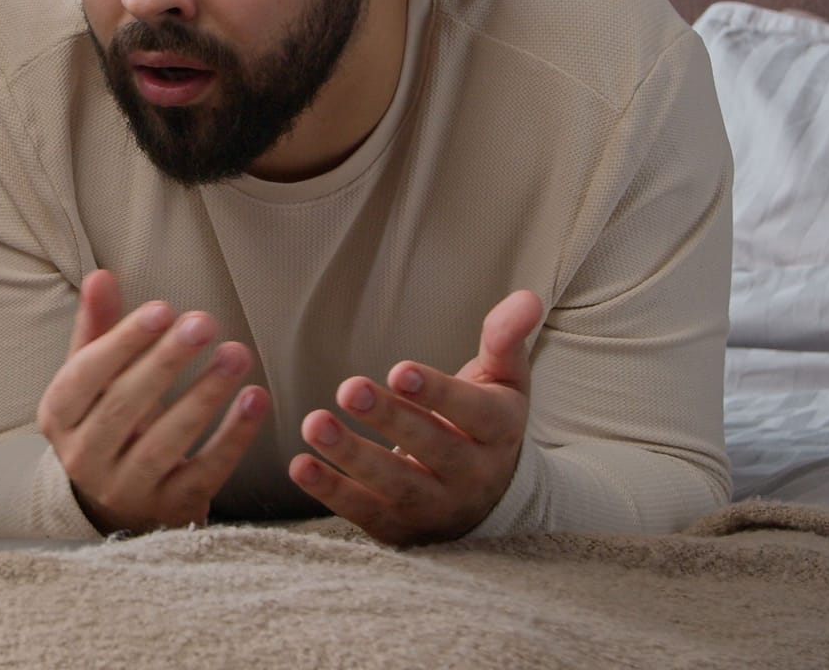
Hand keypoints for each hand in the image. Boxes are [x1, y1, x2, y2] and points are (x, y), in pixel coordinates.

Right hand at [35, 269, 268, 534]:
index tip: (162, 308)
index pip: (85, 376)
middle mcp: (84, 458)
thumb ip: (99, 328)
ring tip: (236, 354)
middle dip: (167, 362)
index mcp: (59, 417)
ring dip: (204, 395)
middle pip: (124, 407)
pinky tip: (255, 399)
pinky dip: (233, 436)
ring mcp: (127, 489)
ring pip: (165, 442)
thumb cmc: (107, 421)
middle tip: (203, 322)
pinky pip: (206, 471)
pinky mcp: (171, 509)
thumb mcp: (94, 378)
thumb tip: (101, 277)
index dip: (123, 342)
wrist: (122, 504)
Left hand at [289, 289, 544, 545]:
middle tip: (349, 388)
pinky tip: (300, 465)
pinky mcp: (401, 530)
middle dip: (390, 419)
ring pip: (397, 486)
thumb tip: (528, 297)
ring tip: (314, 424)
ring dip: (353, 456)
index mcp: (500, 432)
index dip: (438, 394)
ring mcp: (437, 509)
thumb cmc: (485, 422)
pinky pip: (366, 514)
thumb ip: (506, 339)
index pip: (475, 414)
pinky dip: (332, 493)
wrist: (489, 500)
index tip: (399, 370)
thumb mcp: (504, 381)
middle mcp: (473, 476)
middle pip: (433, 448)